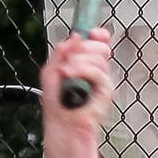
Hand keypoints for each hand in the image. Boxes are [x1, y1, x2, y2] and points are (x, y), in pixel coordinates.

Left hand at [42, 30, 113, 155]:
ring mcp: (102, 80)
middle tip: (70, 59)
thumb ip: (61, 52)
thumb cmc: (57, 103)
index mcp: (86, 63)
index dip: (98, 34)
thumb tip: (76, 36)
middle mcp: (96, 70)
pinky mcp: (106, 91)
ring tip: (65, 73)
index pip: (100, 42)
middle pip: (101, 46)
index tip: (90, 32)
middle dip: (84, 48)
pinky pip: (98, 72)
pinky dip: (82, 70)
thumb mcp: (51, 71)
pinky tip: (69, 75)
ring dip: (78, 61)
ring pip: (98, 57)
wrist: (61, 125)